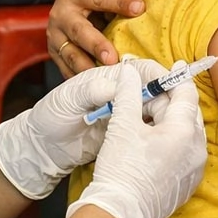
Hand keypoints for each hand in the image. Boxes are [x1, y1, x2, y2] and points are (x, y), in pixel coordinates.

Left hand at [0, 61, 157, 199]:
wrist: (43, 147)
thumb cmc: (51, 115)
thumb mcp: (68, 99)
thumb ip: (91, 90)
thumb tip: (119, 85)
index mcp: (108, 77)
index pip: (140, 70)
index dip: (158, 76)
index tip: (172, 85)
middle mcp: (119, 92)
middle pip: (152, 90)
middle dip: (166, 97)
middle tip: (174, 111)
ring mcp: (123, 113)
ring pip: (153, 109)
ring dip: (163, 115)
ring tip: (170, 126)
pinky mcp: (124, 132)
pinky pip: (145, 129)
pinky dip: (155, 131)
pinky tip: (160, 139)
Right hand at [48, 0, 142, 77]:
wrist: (71, 4)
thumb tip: (140, 5)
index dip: (119, 2)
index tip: (139, 8)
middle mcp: (61, 14)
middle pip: (78, 30)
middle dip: (96, 45)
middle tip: (112, 57)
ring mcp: (56, 36)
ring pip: (70, 54)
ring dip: (88, 67)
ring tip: (107, 77)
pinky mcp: (55, 55)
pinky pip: (67, 70)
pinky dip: (82, 79)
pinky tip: (97, 84)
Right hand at [65, 61, 206, 217]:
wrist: (120, 211)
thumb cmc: (122, 169)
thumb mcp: (123, 124)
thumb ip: (128, 93)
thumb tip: (130, 72)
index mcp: (185, 131)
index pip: (187, 94)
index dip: (177, 77)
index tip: (173, 67)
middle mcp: (197, 149)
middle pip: (187, 113)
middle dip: (168, 101)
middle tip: (147, 95)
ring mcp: (195, 167)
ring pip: (185, 132)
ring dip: (168, 121)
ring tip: (144, 118)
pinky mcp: (188, 181)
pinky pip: (184, 152)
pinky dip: (171, 141)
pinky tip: (150, 141)